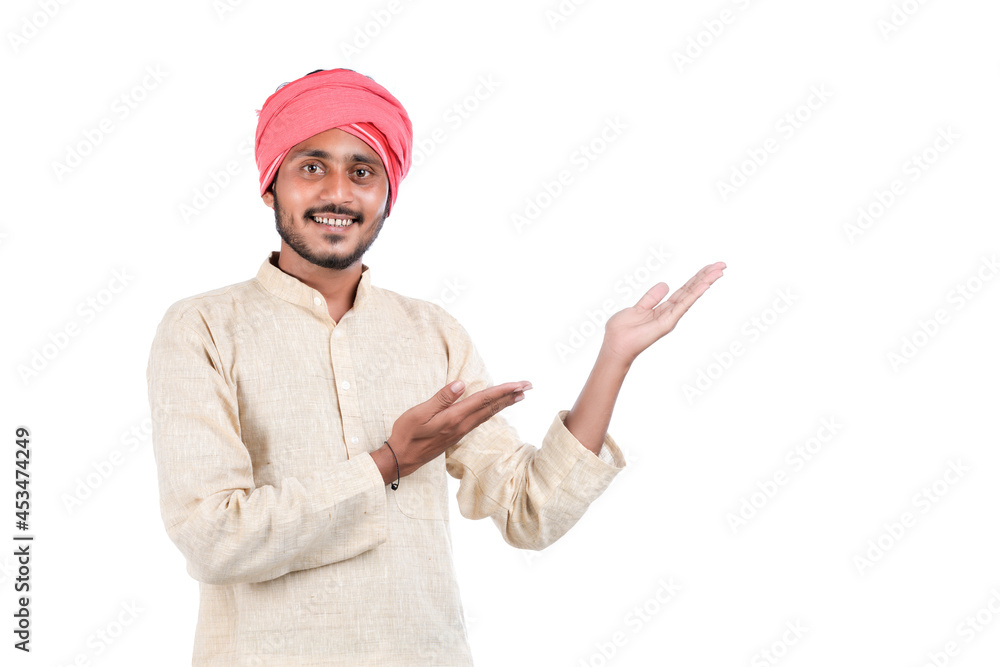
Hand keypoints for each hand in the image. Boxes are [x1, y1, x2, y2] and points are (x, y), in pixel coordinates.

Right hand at [371, 380, 531, 483]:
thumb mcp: (419, 413)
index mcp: (454, 418)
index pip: (483, 400)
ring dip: (504, 403)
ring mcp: (460, 432)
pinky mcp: (456, 435)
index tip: (519, 384)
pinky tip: (495, 408)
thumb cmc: (406, 434)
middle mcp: (461, 425)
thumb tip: (461, 384)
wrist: (401, 459)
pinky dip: (492, 410)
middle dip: (510, 395)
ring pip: (487, 414)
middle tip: (528, 386)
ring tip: (519, 396)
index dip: (503, 390)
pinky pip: (480, 420)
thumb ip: (441, 399)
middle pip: (491, 407)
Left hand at [601, 261, 726, 365]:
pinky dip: (694, 294)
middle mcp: (670, 313)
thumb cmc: (622, 330)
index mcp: (663, 308)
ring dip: (705, 283)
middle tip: (722, 265)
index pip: (684, 290)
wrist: (615, 344)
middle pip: (691, 291)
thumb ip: (651, 297)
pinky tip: (704, 285)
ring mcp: (670, 318)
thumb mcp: (638, 307)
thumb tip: (665, 284)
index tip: (709, 267)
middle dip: (706, 277)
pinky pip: (683, 305)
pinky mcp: (667, 322)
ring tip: (719, 271)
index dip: (696, 278)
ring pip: (691, 296)